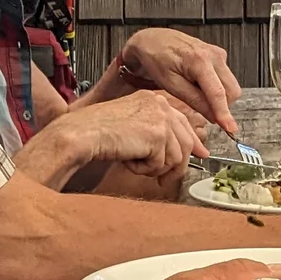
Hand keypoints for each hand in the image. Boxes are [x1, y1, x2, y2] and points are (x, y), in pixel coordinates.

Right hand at [18, 88, 209, 187]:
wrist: (81, 134)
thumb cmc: (97, 133)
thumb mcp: (133, 129)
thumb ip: (159, 135)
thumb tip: (189, 150)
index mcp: (153, 100)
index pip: (183, 122)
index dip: (192, 143)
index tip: (198, 154)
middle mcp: (159, 105)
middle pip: (186, 141)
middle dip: (177, 165)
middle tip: (164, 179)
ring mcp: (160, 117)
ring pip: (177, 156)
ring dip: (157, 168)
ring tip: (136, 165)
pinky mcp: (157, 133)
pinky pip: (162, 163)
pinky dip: (145, 169)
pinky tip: (129, 161)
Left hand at [101, 28, 242, 136]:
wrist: (152, 40)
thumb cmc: (156, 59)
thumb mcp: (170, 84)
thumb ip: (194, 100)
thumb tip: (213, 117)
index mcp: (200, 60)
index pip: (218, 93)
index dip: (225, 113)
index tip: (231, 128)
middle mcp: (214, 55)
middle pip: (231, 91)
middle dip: (221, 105)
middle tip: (200, 108)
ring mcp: (218, 54)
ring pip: (231, 86)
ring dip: (219, 97)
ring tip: (195, 92)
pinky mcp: (219, 55)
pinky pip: (226, 78)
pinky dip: (217, 87)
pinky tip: (198, 84)